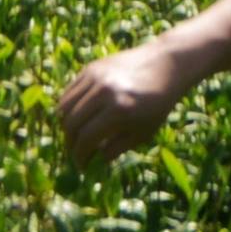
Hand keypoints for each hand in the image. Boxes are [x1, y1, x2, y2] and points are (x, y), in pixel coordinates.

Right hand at [53, 42, 192, 165]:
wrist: (165, 65)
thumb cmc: (157, 104)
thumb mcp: (143, 132)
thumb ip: (117, 148)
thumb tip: (95, 159)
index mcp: (120, 110)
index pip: (86, 138)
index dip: (80, 156)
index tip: (81, 166)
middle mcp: (104, 92)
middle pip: (71, 123)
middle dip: (71, 143)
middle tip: (76, 152)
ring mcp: (96, 77)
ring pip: (65, 107)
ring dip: (66, 125)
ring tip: (76, 135)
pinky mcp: (91, 68)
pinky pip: (69, 91)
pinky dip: (68, 107)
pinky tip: (77, 117)